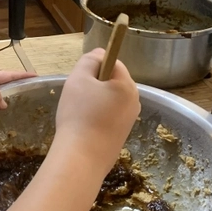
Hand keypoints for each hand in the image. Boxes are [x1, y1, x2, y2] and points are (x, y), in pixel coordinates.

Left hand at [0, 70, 34, 132]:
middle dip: (21, 95)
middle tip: (40, 103)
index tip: (41, 79)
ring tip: (30, 120)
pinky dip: (0, 125)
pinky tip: (10, 132)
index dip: (24, 76)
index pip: (8, 76)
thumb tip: (6, 105)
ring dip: (12, 112)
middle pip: (6, 93)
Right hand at [54, 49, 139, 174]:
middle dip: (94, 85)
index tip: (79, 80)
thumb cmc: (78, 114)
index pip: (113, 62)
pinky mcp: (122, 134)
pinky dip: (97, 117)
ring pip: (109, 99)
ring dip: (94, 101)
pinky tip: (84, 126)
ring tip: (79, 114)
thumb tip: (101, 53)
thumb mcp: (78, 79)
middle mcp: (135, 101)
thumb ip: (89, 60)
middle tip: (76, 97)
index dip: (94, 67)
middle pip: (112, 81)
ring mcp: (130, 119)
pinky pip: (109, 116)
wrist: (82, 158)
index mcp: (127, 85)